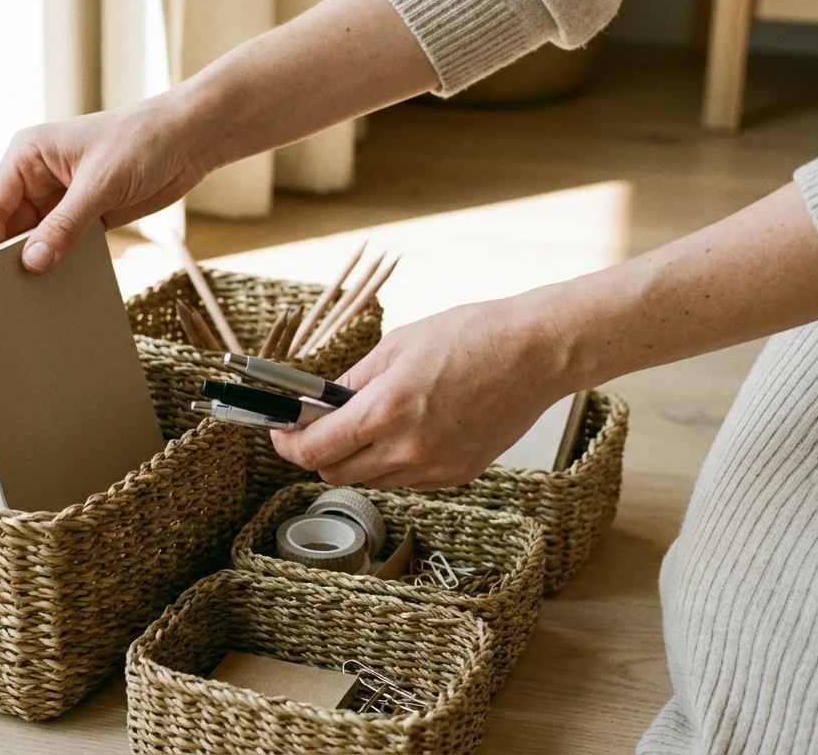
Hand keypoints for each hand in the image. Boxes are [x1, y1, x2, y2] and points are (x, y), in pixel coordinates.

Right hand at [0, 96, 208, 273]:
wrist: (189, 140)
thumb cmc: (142, 141)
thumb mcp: (100, 184)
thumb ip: (64, 225)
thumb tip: (33, 262)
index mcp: (28, 155)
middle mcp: (38, 177)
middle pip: (9, 226)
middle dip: (11, 256)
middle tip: (10, 291)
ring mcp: (61, 199)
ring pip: (35, 240)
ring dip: (38, 262)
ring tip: (35, 292)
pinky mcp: (85, 216)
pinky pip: (63, 246)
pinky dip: (62, 263)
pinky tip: (63, 283)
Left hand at [271, 298, 571, 489]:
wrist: (536, 353)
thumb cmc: (471, 337)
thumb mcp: (395, 346)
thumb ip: (350, 382)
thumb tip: (314, 402)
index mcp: (386, 411)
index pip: (314, 450)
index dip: (287, 443)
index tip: (280, 431)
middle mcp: (408, 449)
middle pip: (335, 473)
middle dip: (317, 452)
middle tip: (317, 426)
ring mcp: (434, 468)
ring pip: (370, 480)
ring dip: (356, 458)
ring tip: (370, 422)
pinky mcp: (457, 475)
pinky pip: (405, 478)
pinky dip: (392, 461)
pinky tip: (408, 430)